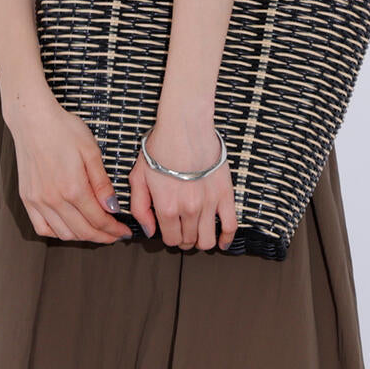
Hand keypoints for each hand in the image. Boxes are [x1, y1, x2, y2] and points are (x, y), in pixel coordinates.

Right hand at [6, 97, 133, 244]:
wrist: (33, 118)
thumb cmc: (62, 129)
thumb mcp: (91, 151)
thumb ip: (102, 183)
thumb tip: (112, 208)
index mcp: (73, 187)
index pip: (99, 220)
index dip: (114, 229)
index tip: (123, 231)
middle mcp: (54, 198)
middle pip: (83, 231)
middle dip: (103, 236)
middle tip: (113, 234)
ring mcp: (38, 200)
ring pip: (63, 234)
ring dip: (82, 237)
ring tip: (94, 231)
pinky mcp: (27, 198)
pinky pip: (42, 228)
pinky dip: (57, 233)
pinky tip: (68, 227)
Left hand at [127, 114, 236, 250]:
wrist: (184, 127)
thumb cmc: (160, 147)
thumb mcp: (139, 176)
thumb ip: (140, 208)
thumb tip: (149, 231)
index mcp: (167, 207)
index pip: (170, 239)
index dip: (169, 237)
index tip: (169, 230)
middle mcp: (188, 210)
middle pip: (188, 241)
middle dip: (184, 239)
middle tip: (182, 229)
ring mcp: (208, 204)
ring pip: (208, 240)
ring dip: (202, 241)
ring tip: (198, 233)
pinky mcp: (224, 194)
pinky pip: (230, 225)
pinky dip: (227, 238)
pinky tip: (222, 241)